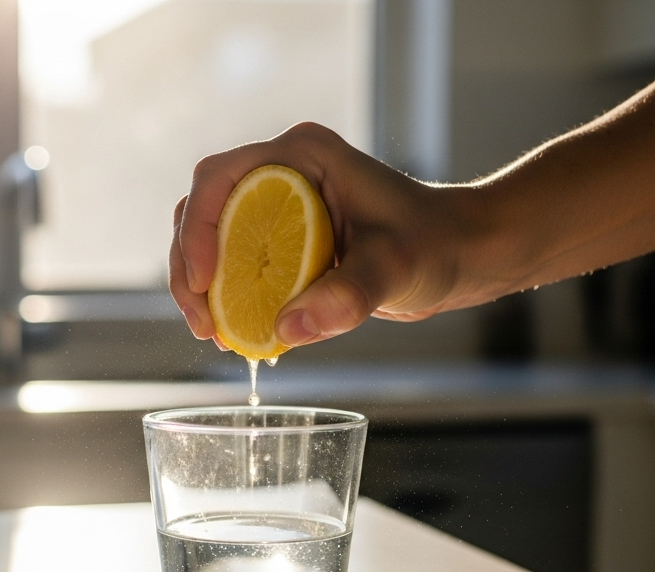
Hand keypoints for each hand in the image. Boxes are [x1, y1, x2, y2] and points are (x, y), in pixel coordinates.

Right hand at [168, 122, 495, 348]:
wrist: (464, 255)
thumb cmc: (438, 245)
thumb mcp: (395, 269)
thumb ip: (346, 297)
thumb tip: (286, 331)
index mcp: (302, 155)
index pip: (220, 178)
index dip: (199, 228)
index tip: (205, 282)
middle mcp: (282, 172)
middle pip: (203, 210)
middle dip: (190, 267)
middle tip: (203, 324)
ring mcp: (279, 204)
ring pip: (210, 237)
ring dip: (200, 286)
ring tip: (213, 334)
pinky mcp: (283, 238)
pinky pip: (234, 262)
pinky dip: (226, 296)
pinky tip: (236, 334)